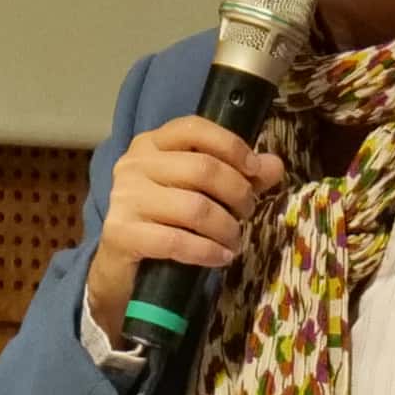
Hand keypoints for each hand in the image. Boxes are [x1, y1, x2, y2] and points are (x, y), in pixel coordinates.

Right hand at [93, 112, 286, 318]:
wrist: (121, 266)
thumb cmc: (163, 221)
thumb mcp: (200, 192)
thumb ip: (237, 175)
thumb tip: (273, 165)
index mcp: (151, 144)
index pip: (194, 129)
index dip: (231, 146)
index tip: (255, 169)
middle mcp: (134, 164)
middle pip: (202, 168)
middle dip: (237, 192)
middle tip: (247, 212)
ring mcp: (125, 198)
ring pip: (194, 208)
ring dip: (226, 227)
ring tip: (235, 240)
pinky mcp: (121, 233)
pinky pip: (177, 241)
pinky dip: (207, 251)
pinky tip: (221, 257)